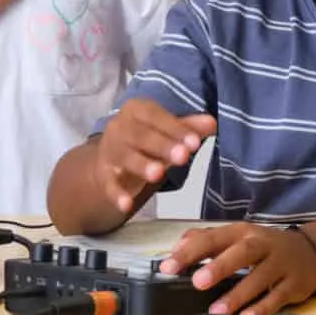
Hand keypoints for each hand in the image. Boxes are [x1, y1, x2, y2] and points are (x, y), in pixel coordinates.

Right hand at [91, 101, 216, 214]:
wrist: (112, 158)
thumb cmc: (147, 139)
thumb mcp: (168, 130)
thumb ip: (189, 127)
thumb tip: (212, 123)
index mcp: (136, 110)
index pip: (155, 115)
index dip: (175, 128)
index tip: (194, 142)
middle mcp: (119, 127)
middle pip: (140, 135)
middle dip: (162, 145)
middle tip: (183, 156)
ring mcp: (110, 152)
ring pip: (125, 157)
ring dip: (142, 165)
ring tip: (158, 175)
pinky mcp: (104, 175)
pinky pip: (110, 185)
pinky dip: (117, 195)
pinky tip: (127, 205)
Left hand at [162, 221, 315, 314]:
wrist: (312, 252)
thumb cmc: (264, 247)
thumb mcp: (237, 237)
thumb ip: (206, 240)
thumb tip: (177, 248)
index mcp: (242, 232)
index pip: (213, 238)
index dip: (190, 252)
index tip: (168, 267)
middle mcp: (262, 245)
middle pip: (242, 252)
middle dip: (220, 266)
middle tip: (198, 282)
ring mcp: (280, 264)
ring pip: (260, 277)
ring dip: (238, 294)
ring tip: (216, 311)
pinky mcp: (294, 284)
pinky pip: (278, 297)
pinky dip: (262, 307)